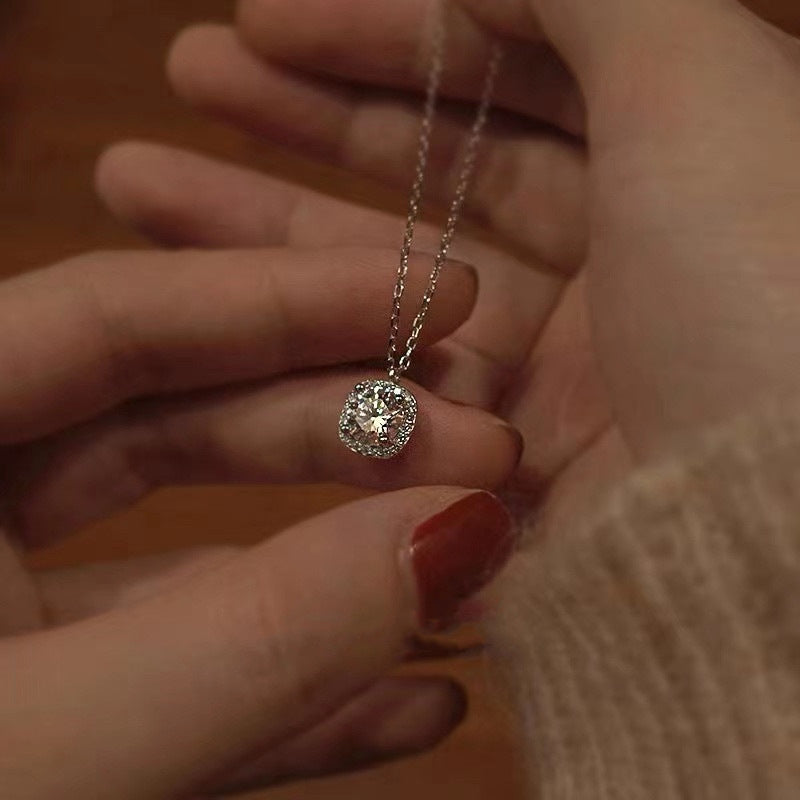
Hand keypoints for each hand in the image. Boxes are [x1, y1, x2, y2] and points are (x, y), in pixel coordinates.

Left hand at [0, 246, 519, 795]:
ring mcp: (4, 612)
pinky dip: (296, 681)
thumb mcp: (56, 753)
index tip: (439, 292)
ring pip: (198, 539)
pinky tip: (414, 696)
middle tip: (486, 447)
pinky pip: (182, 665)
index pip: (126, 315)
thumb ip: (255, 642)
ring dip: (343, 555)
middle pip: (182, 411)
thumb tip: (452, 535)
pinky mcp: (53, 707)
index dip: (294, 294)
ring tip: (471, 554)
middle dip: (348, 425)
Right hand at [98, 0, 799, 529]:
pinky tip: (221, 321)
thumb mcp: (704, 97)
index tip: (264, 19)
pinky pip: (390, 405)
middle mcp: (624, 279)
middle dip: (305, 122)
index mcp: (684, 176)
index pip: (518, 78)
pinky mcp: (508, 480)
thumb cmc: (765, 309)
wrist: (776, 560)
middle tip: (188, 77)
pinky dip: (309, 362)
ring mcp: (562, 386)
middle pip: (438, 182)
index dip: (387, 38)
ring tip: (138, 183)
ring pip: (393, 296)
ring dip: (265, 235)